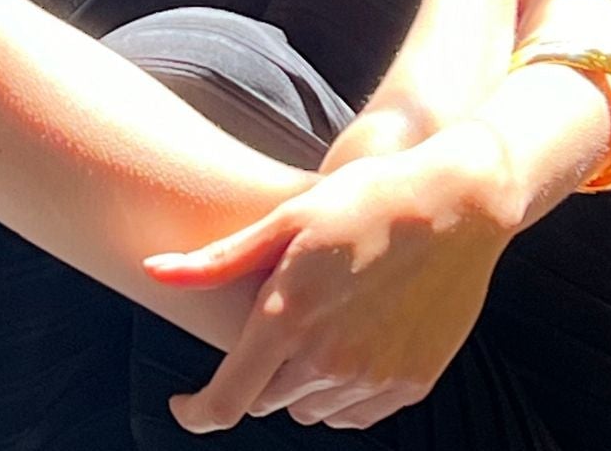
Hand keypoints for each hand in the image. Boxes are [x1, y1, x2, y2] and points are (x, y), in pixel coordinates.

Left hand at [140, 130, 518, 433]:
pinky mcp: (411, 383)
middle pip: (266, 400)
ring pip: (311, 408)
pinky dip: (343, 390)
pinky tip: (352, 338)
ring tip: (320, 319)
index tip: (182, 406)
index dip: (197, 413)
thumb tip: (154, 270)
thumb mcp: (287, 217)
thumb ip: (218, 259)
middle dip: (257, 373)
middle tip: (275, 321)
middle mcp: (329, 358)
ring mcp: (374, 376)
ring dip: (301, 381)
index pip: (228, 400)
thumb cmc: (364, 198)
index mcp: (289, 315)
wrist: (456, 204)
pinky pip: (356, 412)